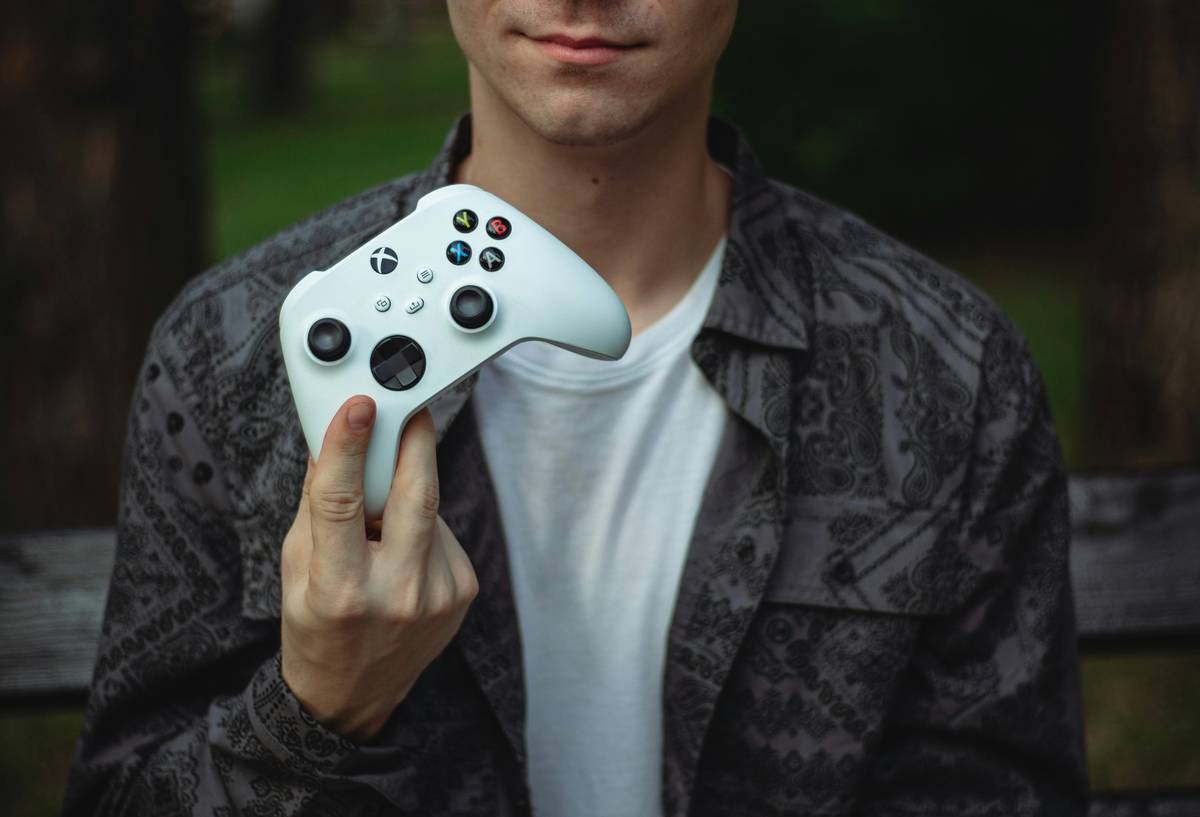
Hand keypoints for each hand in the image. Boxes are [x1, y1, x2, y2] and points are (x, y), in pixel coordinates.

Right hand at [279, 397, 478, 741]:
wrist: (350, 696)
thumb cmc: (315, 626)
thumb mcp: (294, 565)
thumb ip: (317, 504)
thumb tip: (336, 442)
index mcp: (340, 589)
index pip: (342, 503)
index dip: (348, 447)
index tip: (359, 406)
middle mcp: (397, 593)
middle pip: (415, 494)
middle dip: (412, 441)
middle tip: (406, 407)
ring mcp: (438, 596)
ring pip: (428, 510)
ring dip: (405, 492)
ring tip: (379, 515)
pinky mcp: (463, 591)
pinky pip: (442, 533)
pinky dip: (420, 524)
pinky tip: (400, 545)